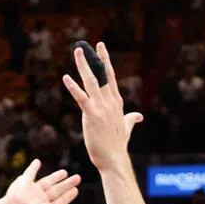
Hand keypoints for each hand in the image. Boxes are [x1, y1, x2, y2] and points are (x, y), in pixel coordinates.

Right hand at [0, 159, 80, 203]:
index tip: (75, 191)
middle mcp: (39, 200)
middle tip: (77, 178)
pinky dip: (33, 167)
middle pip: (56, 191)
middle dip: (66, 185)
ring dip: (56, 177)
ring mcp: (31, 191)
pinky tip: (38, 162)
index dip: (67, 197)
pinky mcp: (23, 183)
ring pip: (47, 182)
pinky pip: (29, 173)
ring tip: (65, 172)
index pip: (59, 202)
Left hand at [63, 42, 141, 172]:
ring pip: (91, 81)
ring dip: (84, 65)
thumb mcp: (126, 128)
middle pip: (100, 74)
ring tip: (77, 51)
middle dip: (93, 58)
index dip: (104, 61)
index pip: (110, 76)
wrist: (114, 159)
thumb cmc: (117, 145)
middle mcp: (110, 101)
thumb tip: (138, 116)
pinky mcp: (92, 115)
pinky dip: (73, 87)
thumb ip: (131, 119)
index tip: (100, 48)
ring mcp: (101, 107)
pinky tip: (66, 78)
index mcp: (116, 102)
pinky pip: (81, 97)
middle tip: (84, 44)